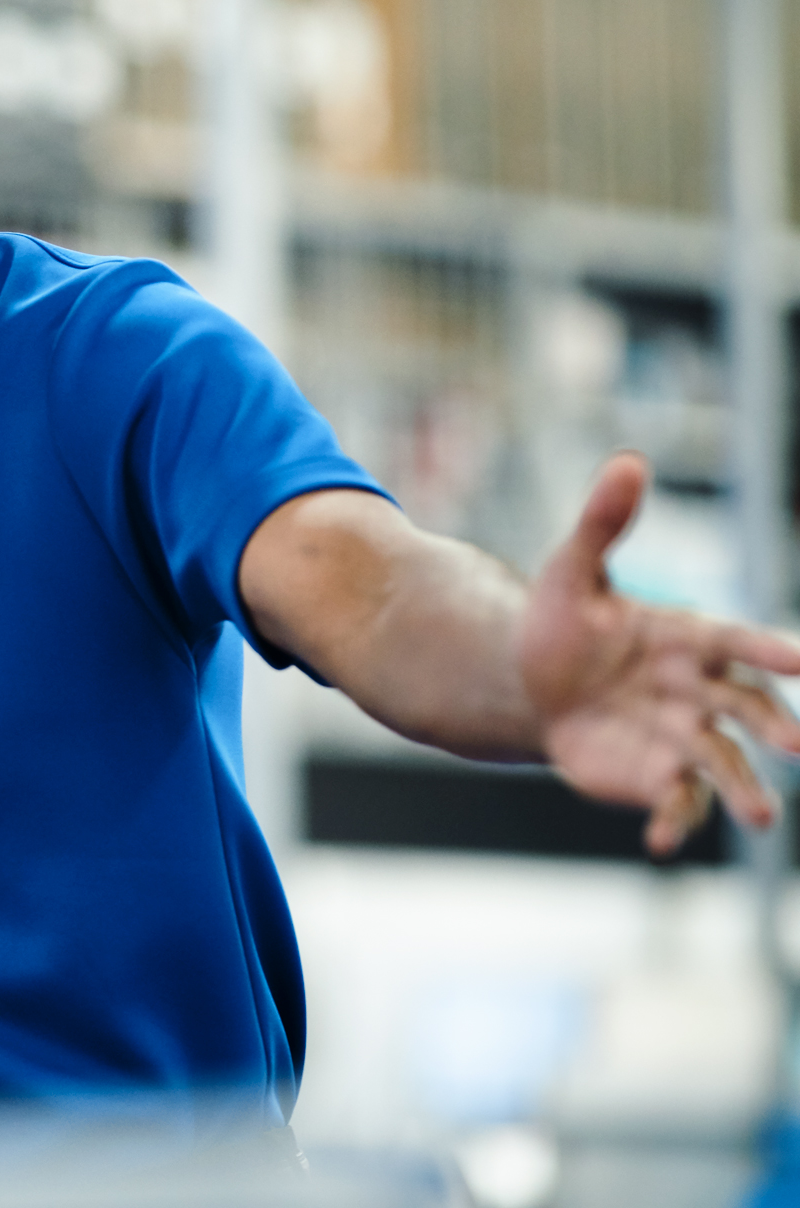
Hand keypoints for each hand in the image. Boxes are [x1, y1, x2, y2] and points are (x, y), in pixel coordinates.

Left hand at [522, 453, 799, 852]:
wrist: (529, 682)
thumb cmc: (563, 622)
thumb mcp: (572, 571)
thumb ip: (604, 523)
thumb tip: (628, 458)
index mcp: (689, 638)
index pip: (738, 642)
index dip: (768, 651)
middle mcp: (698, 691)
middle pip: (747, 711)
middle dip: (776, 728)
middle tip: (799, 749)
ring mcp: (681, 737)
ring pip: (725, 765)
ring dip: (747, 791)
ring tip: (763, 821)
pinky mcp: (655, 775)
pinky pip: (676, 802)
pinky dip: (673, 821)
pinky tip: (658, 842)